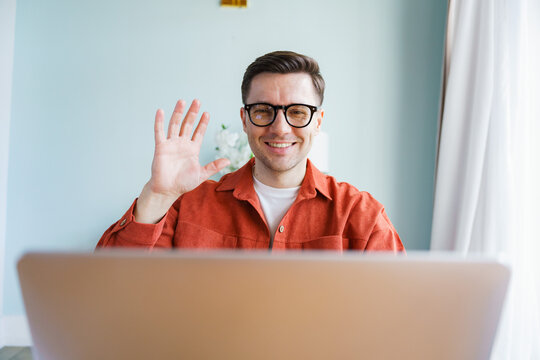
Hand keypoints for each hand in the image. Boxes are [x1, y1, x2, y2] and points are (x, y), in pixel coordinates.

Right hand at [134, 99, 229, 222]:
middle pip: (188, 124)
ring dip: (178, 113)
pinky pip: (159, 132)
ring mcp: (171, 144)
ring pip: (175, 124)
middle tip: (197, 101)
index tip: (207, 113)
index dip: (202, 123)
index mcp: (192, 149)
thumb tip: (228, 160)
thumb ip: (214, 166)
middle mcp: (182, 144)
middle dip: (193, 113)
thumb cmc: (183, 183)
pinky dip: (159, 122)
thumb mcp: (202, 174)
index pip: (198, 132)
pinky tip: (161, 111)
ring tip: (182, 101)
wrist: (168, 190)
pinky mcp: (161, 147)